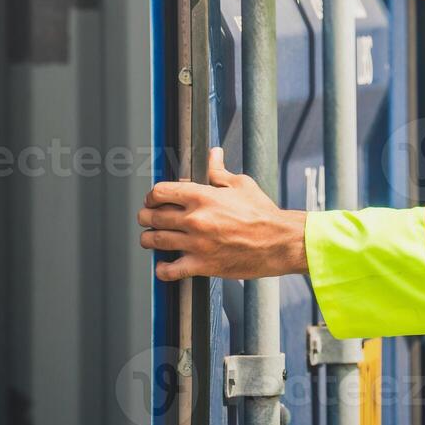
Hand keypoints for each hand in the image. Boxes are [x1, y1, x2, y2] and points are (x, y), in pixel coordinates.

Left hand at [138, 147, 308, 281]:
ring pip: (155, 241)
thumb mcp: (241, 184)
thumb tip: (213, 153)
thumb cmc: (262, 213)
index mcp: (203, 196)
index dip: (152, 195)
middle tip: (147, 218)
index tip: (154, 199)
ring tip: (151, 238)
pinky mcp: (202, 265)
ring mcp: (197, 244)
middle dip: (145, 217)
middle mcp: (195, 219)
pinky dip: (162, 269)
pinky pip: (170, 270)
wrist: (279, 242)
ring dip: (148, 239)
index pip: (160, 192)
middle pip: (152, 216)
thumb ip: (219, 171)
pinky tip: (164, 264)